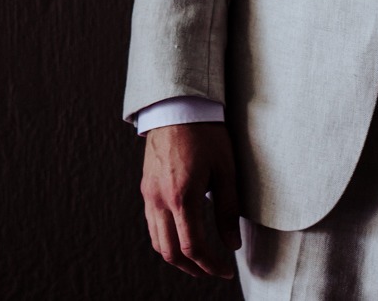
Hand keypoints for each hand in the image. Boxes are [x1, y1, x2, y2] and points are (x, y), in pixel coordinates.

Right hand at [140, 122, 241, 278]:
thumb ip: (227, 210)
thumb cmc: (206, 134)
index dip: (210, 265)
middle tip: (213, 270)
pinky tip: (181, 236)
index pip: (193, 247)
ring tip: (198, 260)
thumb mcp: (225, 170)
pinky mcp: (145, 187)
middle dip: (193, 267)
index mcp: (182, 196)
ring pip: (157, 241)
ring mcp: (149, 194)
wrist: (177, 106)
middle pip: (170, 251)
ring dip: (177, 256)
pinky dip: (165, 239)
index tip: (225, 270)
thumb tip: (232, 244)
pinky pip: (151, 224)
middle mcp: (160, 199)